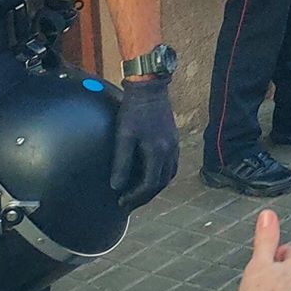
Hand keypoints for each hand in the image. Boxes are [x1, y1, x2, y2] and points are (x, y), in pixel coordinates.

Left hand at [110, 73, 180, 207]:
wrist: (150, 88)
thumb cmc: (134, 111)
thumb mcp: (123, 136)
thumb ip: (121, 162)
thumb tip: (116, 186)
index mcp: (158, 152)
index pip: (150, 184)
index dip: (136, 196)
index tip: (121, 201)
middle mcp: (170, 151)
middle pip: (162, 183)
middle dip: (146, 196)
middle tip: (129, 202)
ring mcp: (174, 144)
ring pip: (169, 174)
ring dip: (155, 187)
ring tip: (140, 192)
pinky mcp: (173, 138)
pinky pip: (171, 164)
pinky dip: (161, 175)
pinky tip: (150, 173)